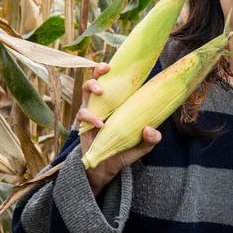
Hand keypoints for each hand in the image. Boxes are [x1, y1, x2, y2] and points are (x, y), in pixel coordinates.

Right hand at [79, 63, 160, 194]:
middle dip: (98, 71)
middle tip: (105, 72)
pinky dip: (90, 116)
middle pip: (97, 78)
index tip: (117, 64)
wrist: (105, 168)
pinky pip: (82, 113)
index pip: (114, 80)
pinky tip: (100, 125)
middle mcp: (103, 102)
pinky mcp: (82, 122)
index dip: (114, 70)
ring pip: (85, 90)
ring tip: (101, 94)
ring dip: (92, 87)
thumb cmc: (124, 151)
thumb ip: (150, 139)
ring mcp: (91, 110)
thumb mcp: (142, 147)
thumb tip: (150, 129)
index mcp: (118, 102)